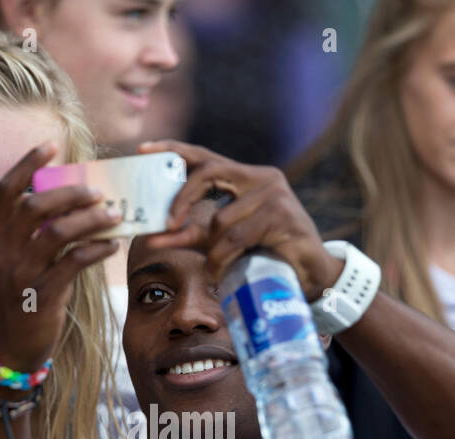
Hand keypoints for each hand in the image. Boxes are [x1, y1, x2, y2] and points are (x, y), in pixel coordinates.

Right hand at [0, 141, 120, 371]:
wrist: (11, 348)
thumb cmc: (21, 300)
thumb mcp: (15, 264)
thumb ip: (31, 235)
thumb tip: (68, 205)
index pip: (7, 190)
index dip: (28, 164)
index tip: (52, 146)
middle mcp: (3, 252)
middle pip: (35, 205)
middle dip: (70, 192)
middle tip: (98, 191)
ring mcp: (21, 274)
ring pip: (57, 232)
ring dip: (90, 220)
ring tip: (114, 216)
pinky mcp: (42, 296)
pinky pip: (73, 264)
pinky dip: (97, 250)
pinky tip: (113, 246)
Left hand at [137, 140, 343, 300]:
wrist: (311, 271)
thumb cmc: (266, 252)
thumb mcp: (222, 241)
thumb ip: (191, 234)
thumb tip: (152, 239)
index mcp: (245, 176)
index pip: (204, 155)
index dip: (173, 150)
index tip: (143, 149)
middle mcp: (261, 177)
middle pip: (209, 173)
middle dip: (183, 199)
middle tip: (168, 225)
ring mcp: (275, 193)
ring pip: (222, 217)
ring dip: (211, 250)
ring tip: (212, 269)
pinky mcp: (283, 216)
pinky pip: (238, 237)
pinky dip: (223, 259)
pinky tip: (220, 273)